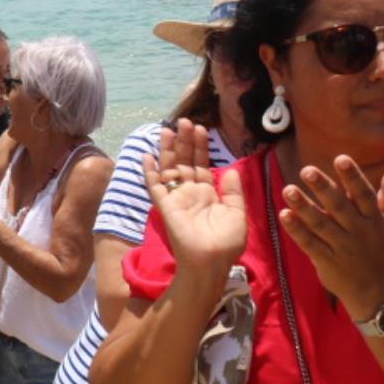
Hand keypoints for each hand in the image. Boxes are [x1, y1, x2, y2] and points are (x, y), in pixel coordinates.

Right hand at [140, 119, 247, 272]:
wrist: (211, 262)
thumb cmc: (226, 243)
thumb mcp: (237, 214)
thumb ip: (232, 192)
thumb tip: (229, 168)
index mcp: (207, 195)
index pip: (201, 165)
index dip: (201, 147)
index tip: (202, 129)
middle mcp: (190, 193)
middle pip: (184, 162)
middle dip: (185, 142)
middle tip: (186, 121)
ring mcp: (176, 198)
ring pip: (169, 168)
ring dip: (168, 150)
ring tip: (168, 129)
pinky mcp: (165, 205)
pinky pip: (154, 186)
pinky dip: (149, 171)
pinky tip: (146, 156)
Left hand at [280, 154, 383, 316]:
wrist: (376, 290)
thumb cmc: (379, 247)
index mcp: (374, 219)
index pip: (364, 195)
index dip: (353, 177)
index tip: (340, 158)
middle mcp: (359, 232)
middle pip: (339, 207)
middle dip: (324, 188)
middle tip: (306, 170)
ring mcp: (342, 247)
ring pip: (321, 225)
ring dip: (304, 207)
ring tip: (288, 189)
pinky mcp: (326, 261)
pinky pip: (309, 244)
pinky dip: (297, 230)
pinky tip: (284, 215)